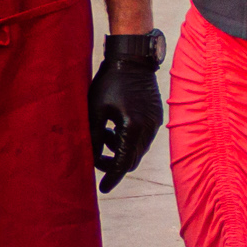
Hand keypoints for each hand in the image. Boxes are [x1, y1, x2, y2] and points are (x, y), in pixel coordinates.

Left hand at [88, 33, 164, 191]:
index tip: (103, 189)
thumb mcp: (96, 110)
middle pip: (132, 160)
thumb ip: (93, 136)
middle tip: (96, 159)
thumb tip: (89, 157)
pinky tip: (116, 126)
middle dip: (113, 164)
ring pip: (138, 150)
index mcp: (133, 128)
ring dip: (121, 150)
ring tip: (104, 134)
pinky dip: (129, 139)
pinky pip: (143, 138)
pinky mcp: (156, 116)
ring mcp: (155, 123)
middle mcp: (148, 129)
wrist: (132, 58)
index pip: (122, 163)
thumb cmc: (110, 81)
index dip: (111, 177)